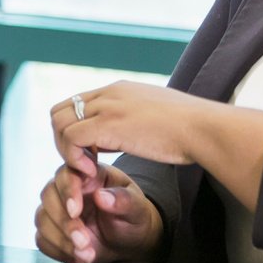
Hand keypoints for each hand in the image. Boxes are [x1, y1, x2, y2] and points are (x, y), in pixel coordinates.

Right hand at [34, 162, 163, 262]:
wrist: (129, 240)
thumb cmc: (133, 217)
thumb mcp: (137, 208)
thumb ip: (123, 200)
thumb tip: (102, 196)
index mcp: (87, 175)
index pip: (67, 174)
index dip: (67, 191)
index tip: (75, 211)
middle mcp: (67, 189)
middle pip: (48, 196)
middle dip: (64, 222)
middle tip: (84, 240)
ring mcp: (57, 210)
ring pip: (42, 219)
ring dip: (61, 239)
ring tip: (86, 252)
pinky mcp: (53, 232)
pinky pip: (42, 239)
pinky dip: (59, 251)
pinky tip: (79, 256)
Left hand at [50, 81, 214, 169]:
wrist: (204, 128)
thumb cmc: (191, 130)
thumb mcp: (157, 117)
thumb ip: (137, 120)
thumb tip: (133, 132)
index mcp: (119, 91)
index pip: (77, 104)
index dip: (76, 130)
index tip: (91, 154)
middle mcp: (108, 94)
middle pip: (60, 110)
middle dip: (63, 140)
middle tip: (84, 163)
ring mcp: (106, 106)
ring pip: (59, 123)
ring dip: (66, 149)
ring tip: (88, 170)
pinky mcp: (107, 123)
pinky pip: (71, 138)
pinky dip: (74, 157)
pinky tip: (93, 171)